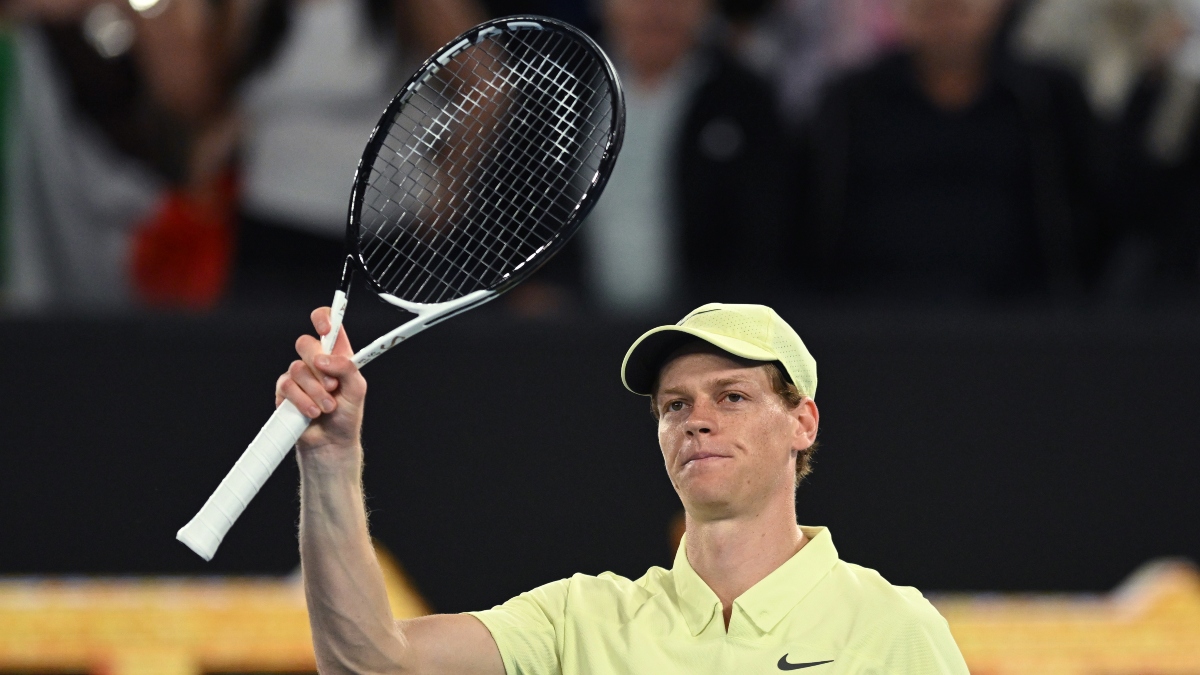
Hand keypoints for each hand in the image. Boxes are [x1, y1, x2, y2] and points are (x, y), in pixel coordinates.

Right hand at [276, 307, 366, 457]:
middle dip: (319, 367)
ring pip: (297, 368)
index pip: (328, 324)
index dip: (323, 319)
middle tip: (333, 386)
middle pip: (305, 343)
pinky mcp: (285, 392)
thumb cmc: (347, 416)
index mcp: (336, 355)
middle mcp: (316, 362)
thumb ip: (346, 368)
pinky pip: (287, 387)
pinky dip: (303, 401)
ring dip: (315, 391)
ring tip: (327, 407)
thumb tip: (324, 359)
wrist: (331, 443)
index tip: (325, 330)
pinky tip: (313, 412)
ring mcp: (299, 376)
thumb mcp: (356, 389)